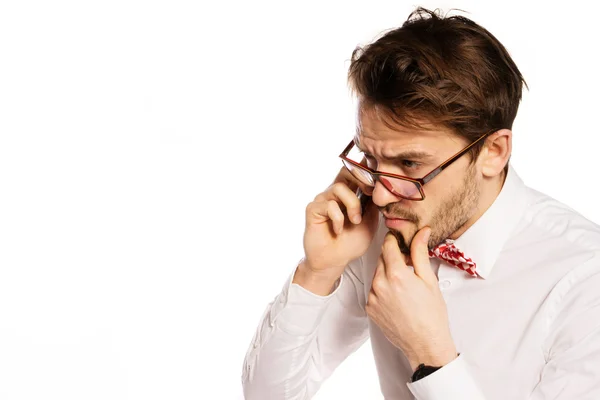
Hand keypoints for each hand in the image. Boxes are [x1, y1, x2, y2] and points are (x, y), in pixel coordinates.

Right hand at [300, 166, 379, 285]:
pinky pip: (329, 205)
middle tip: (369, 192)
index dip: (367, 171)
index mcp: (349, 194)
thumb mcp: (370, 221)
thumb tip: (379, 187)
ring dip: (352, 205)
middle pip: (345, 170)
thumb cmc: (351, 243)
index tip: (379, 182)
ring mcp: (323, 200)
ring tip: (355, 221)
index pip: (356, 172)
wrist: (335, 261)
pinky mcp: (313, 209)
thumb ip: (372, 203)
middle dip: (360, 178)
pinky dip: (338, 219)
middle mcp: (335, 193)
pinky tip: (338, 230)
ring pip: (339, 188)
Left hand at [365, 227, 457, 370]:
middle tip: (408, 265)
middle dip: (393, 257)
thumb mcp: (429, 279)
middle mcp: (380, 284)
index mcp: (396, 274)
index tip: (400, 240)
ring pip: (377, 274)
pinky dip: (383, 289)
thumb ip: (420, 253)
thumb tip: (421, 232)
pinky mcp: (369, 308)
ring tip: (404, 285)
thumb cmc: (432, 313)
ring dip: (387, 273)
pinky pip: (374, 290)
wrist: (425, 344)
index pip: (388, 245)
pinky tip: (397, 297)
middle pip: (381, 259)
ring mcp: (373, 297)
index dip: (395, 240)